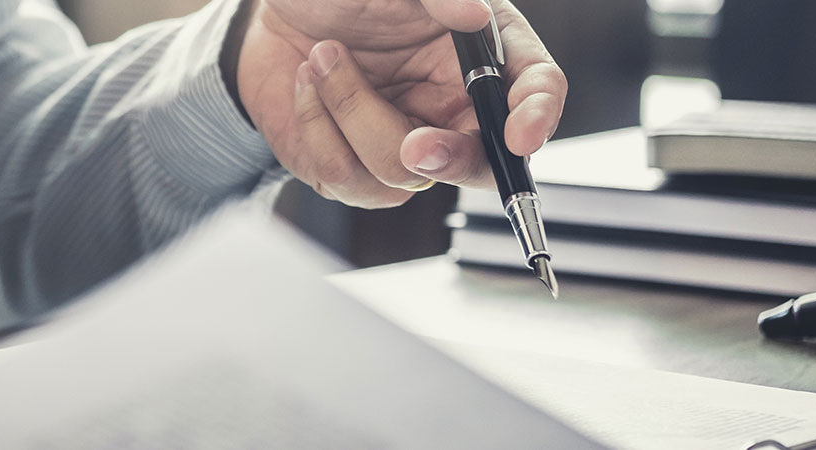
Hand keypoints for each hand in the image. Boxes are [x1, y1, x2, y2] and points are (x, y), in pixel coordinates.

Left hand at [233, 0, 566, 207]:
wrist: (277, 16)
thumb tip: (474, 14)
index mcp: (483, 55)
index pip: (536, 89)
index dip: (538, 114)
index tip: (521, 134)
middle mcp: (454, 108)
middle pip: (482, 163)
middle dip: (451, 159)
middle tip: (417, 144)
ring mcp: (408, 145)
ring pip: (400, 169)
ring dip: (349, 108)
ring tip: (322, 56)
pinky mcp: (358, 172)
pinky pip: (346, 175)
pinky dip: (317, 123)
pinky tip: (307, 85)